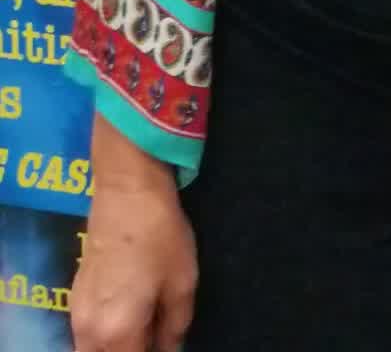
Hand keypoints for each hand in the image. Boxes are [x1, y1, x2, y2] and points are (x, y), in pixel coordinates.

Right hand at [70, 179, 196, 351]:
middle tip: (155, 338)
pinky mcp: (74, 297)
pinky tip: (128, 319)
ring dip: (117, 348)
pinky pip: (85, 336)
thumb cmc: (160, 236)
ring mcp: (76, 315)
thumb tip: (169, 349)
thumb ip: (175, 329)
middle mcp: (88, 332)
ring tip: (144, 331)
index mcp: (117, 334)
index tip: (165, 344)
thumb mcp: (182, 284)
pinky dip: (105, 339)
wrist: (126, 190)